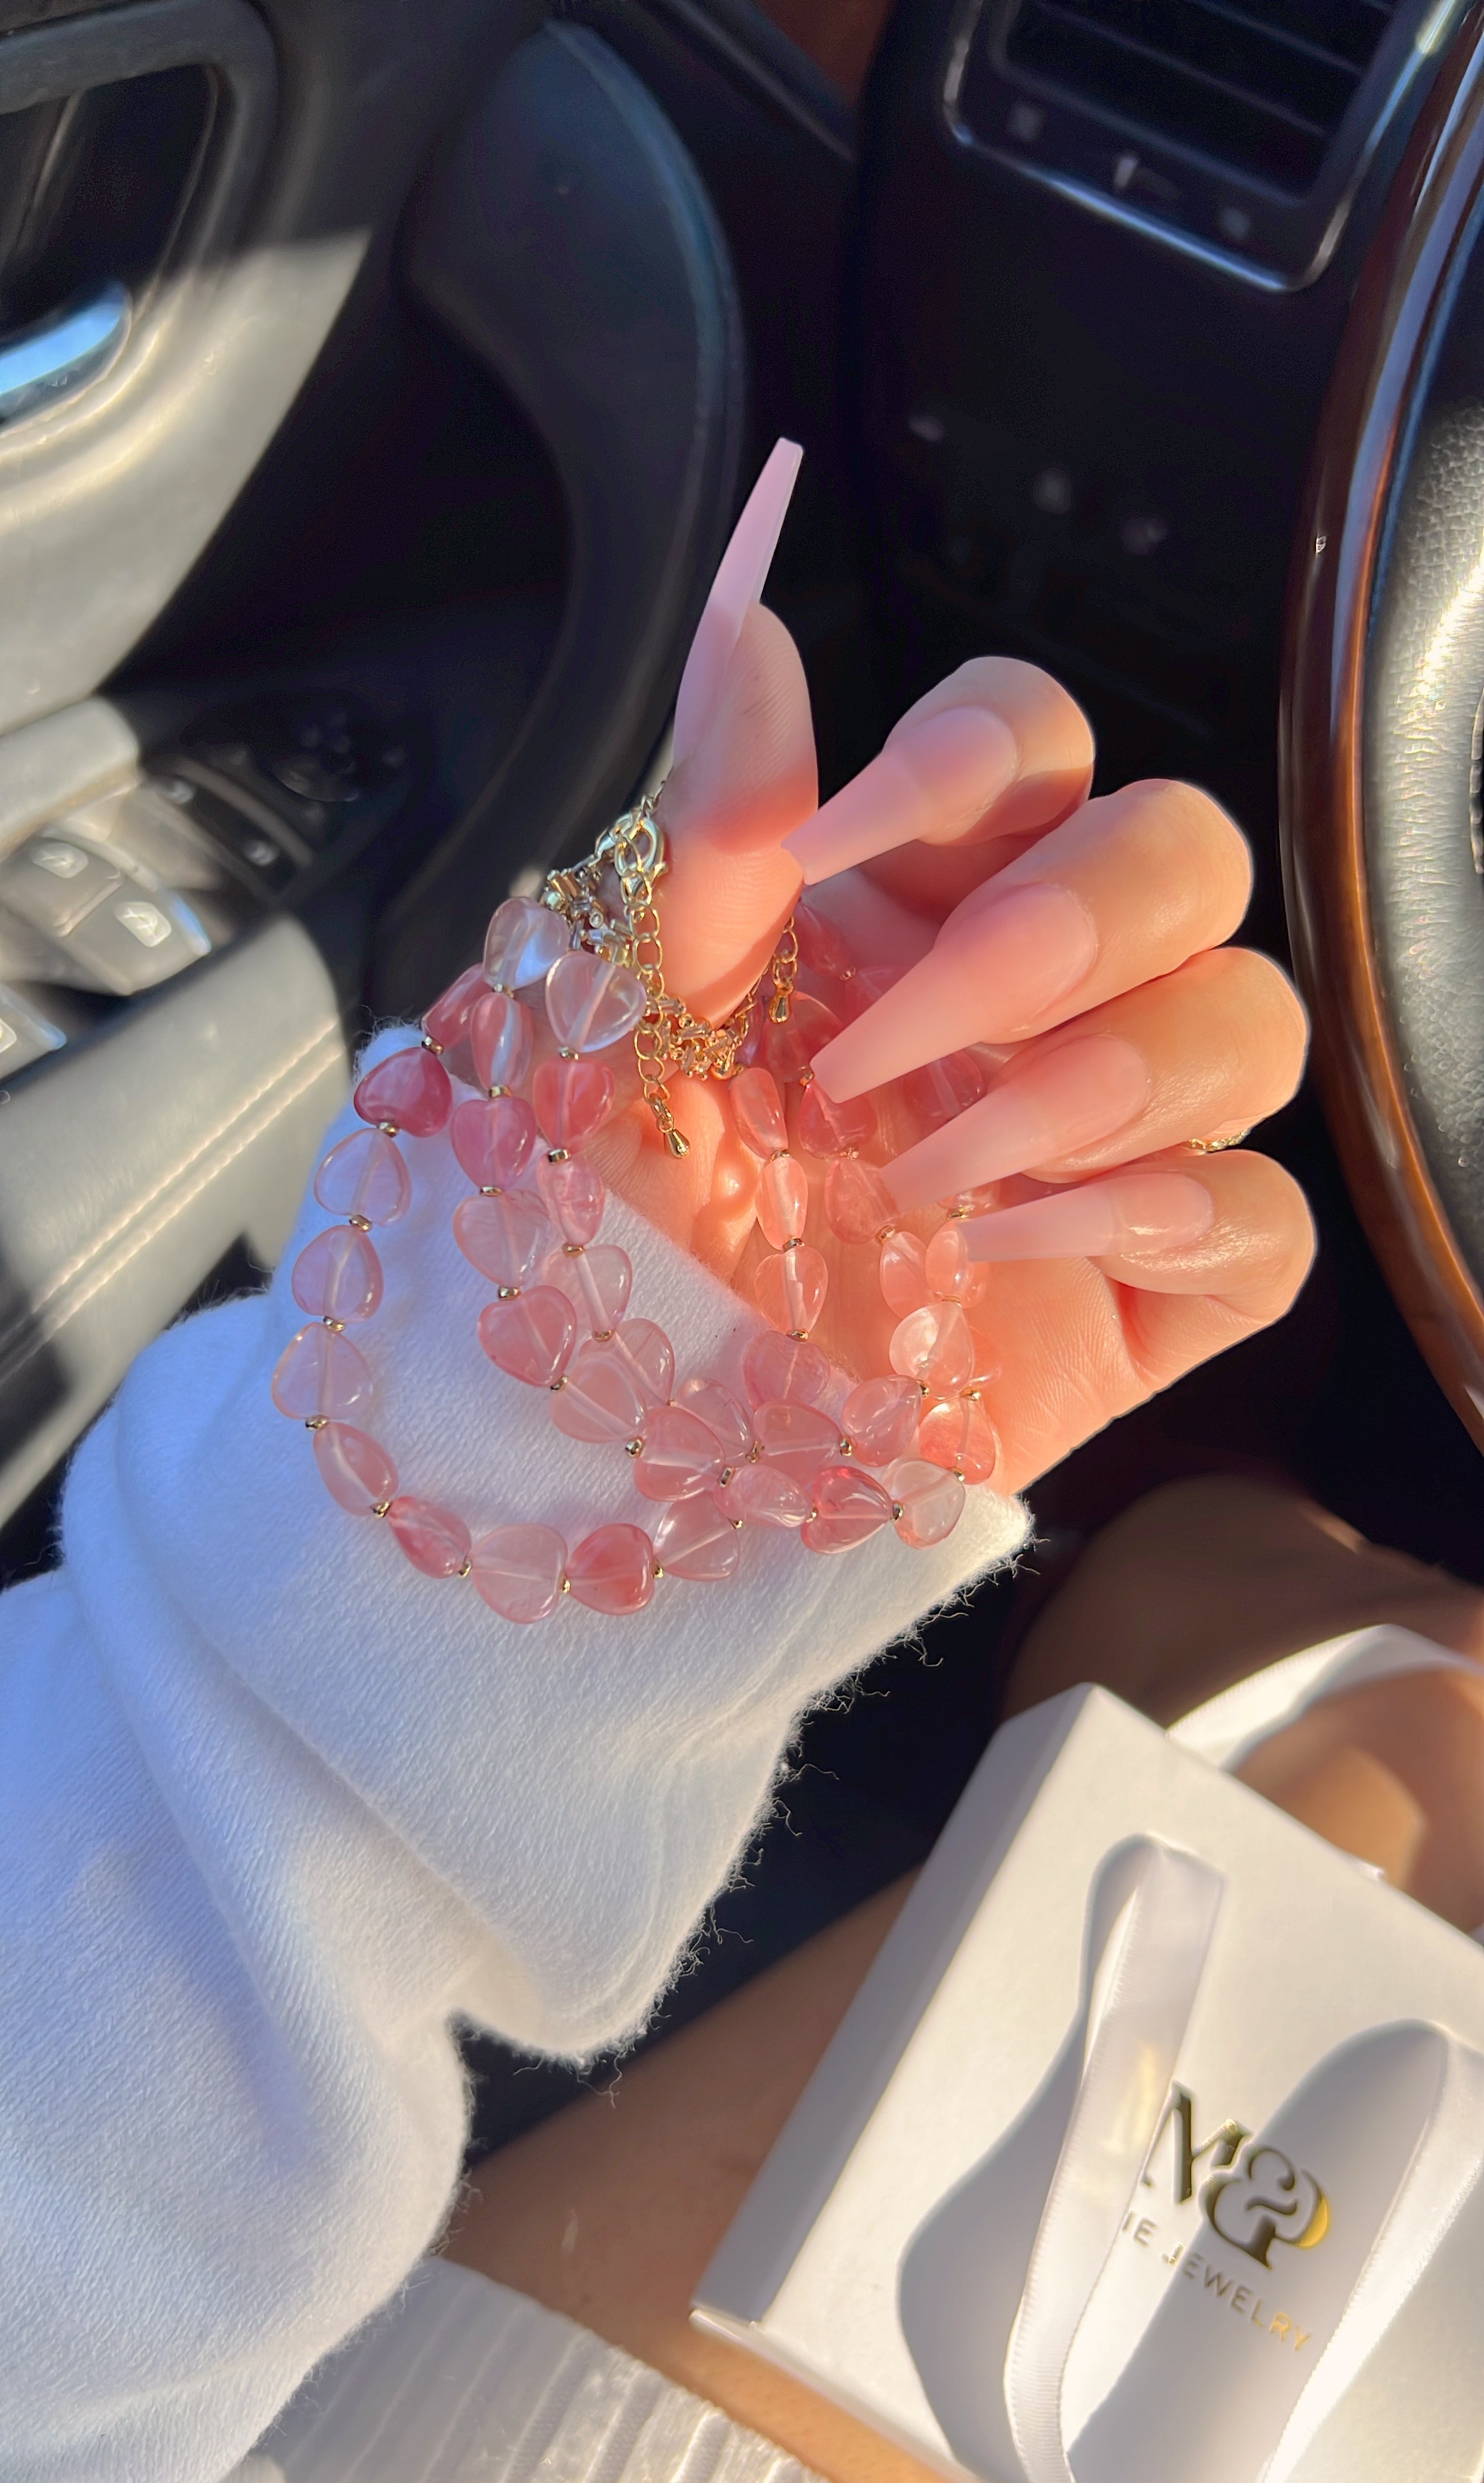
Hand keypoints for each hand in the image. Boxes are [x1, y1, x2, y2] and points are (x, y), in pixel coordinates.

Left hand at [591, 611, 1312, 1499]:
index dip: (983, 749)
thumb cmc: (604, 1221)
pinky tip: (1012, 1251)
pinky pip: (1268, 1222)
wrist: (602, 1443)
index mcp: (914, 896)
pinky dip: (1172, 1218)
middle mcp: (1036, 998)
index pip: (1035, 736)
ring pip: (1254, 1022)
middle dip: (1072, 922)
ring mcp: (1111, 1146)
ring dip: (1108, 1079)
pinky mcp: (1152, 1295)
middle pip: (1187, 851)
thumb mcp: (625, 1028)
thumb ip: (706, 836)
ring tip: (931, 1174)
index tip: (843, 843)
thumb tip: (747, 620)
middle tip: (899, 1038)